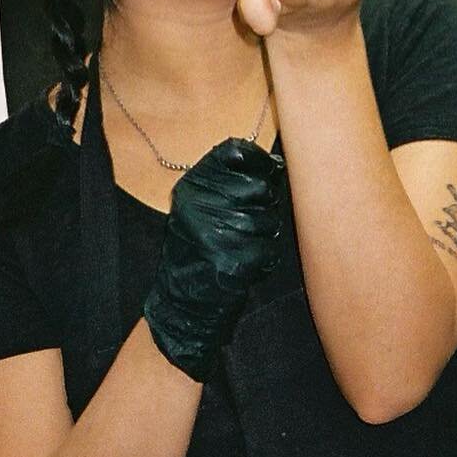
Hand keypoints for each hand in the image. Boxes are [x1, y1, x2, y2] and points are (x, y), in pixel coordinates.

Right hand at [143, 137, 286, 381]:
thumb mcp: (200, 207)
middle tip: (251, 224)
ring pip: (268, 219)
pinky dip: (264, 260)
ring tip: (244, 246)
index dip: (259, 161)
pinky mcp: (229, 261)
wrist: (180, 303)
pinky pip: (268, 250)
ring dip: (265, 236)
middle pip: (261, 187)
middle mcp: (199, 204)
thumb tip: (276, 163)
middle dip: (265, 207)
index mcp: (191, 186)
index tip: (268, 172)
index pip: (237, 152)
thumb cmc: (197, 250)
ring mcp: (214, 232)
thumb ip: (231, 182)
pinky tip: (247, 265)